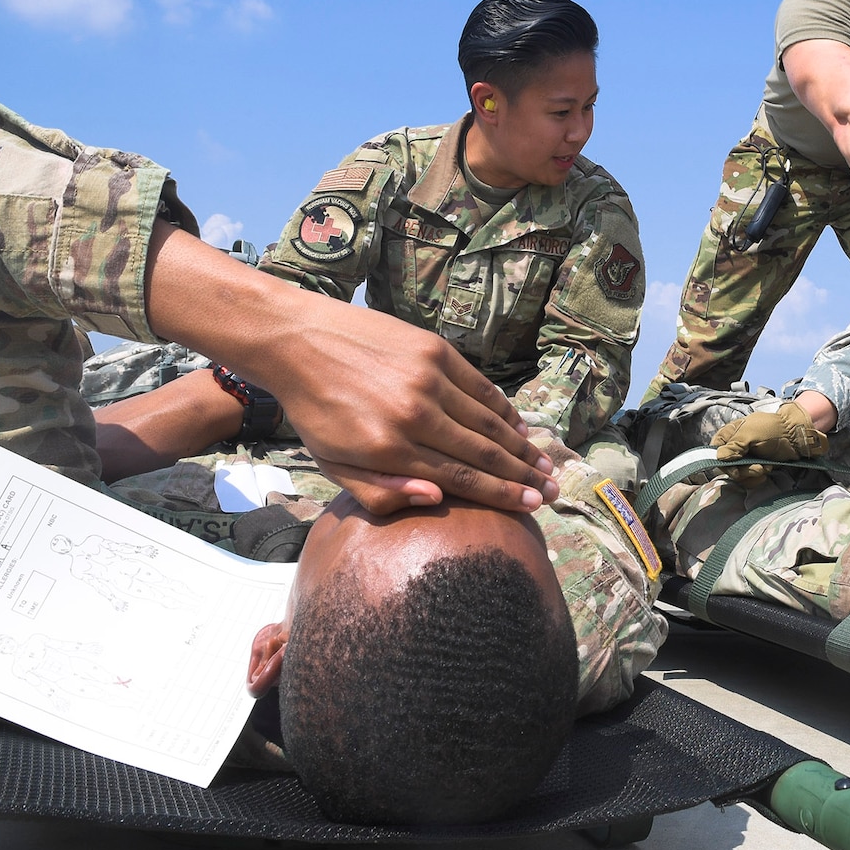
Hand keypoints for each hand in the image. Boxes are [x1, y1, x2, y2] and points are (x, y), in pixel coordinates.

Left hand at [146, 223, 555, 515]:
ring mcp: (428, 379)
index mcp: (390, 450)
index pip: (462, 478)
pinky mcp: (434, 350)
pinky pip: (480, 386)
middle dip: (524, 476)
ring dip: (521, 445)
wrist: (297, 342)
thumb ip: (381, 492)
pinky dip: (503, 408)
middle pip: (485, 453)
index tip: (532, 506)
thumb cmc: (315, 412)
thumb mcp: (334, 465)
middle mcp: (415, 415)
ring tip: (544, 464)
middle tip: (552, 491)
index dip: (503, 495)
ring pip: (489, 420)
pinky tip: (518, 425)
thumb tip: (436, 498)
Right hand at [710, 401, 826, 485]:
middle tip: (758, 468)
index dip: (723, 463)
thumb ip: (734, 445)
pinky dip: (757, 479)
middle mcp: (734, 447)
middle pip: (727, 468)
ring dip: (752, 475)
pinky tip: (767, 471)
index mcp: (729, 435)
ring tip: (766, 467)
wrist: (796, 436)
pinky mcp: (754, 467)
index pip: (715, 453)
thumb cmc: (773, 430)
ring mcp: (744, 458)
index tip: (736, 469)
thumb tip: (718, 457)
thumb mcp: (751, 434)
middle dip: (743, 471)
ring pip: (738, 476)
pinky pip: (748, 480)